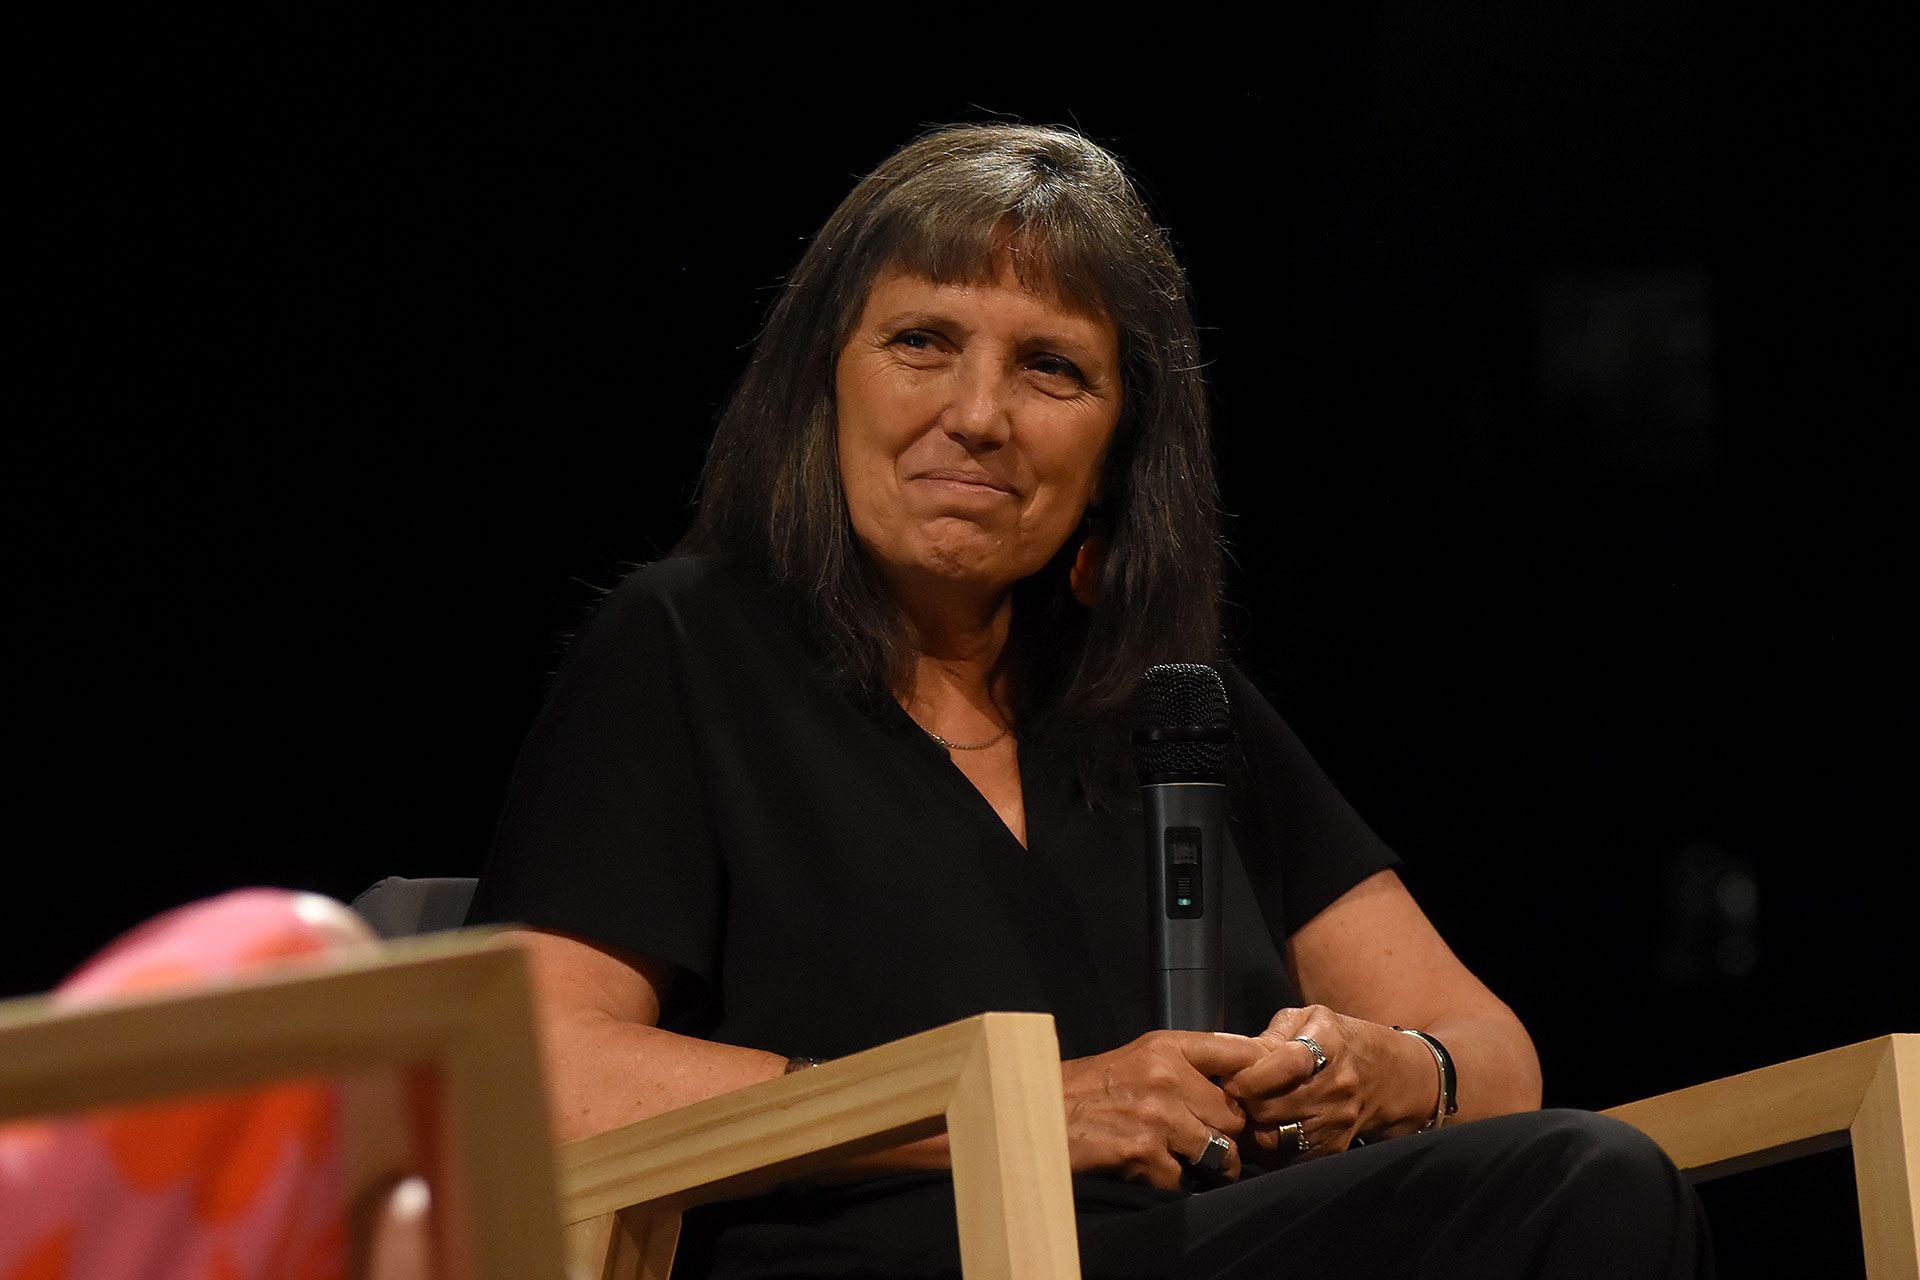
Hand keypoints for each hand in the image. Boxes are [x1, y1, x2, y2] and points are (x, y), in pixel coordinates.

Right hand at [1059, 1030, 1267, 1190]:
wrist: (1038, 1114)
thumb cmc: (1089, 1089)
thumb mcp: (1139, 1057)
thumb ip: (1186, 1063)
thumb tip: (1240, 1079)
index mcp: (1167, 1048)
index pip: (1238, 1051)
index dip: (1261, 1074)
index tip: (1265, 1093)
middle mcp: (1166, 1077)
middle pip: (1235, 1114)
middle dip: (1229, 1135)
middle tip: (1215, 1144)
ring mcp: (1156, 1116)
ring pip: (1220, 1151)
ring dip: (1211, 1166)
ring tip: (1192, 1165)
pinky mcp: (1143, 1153)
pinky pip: (1185, 1179)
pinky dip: (1173, 1183)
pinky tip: (1153, 1172)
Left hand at [1220, 1006, 1432, 1163]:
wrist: (1393, 1076)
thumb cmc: (1341, 1040)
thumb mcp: (1311, 1018)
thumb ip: (1273, 1034)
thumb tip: (1238, 1058)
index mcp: (1328, 1044)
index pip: (1284, 1065)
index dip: (1251, 1076)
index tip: (1231, 1079)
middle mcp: (1336, 1086)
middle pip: (1272, 1107)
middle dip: (1243, 1104)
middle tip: (1230, 1098)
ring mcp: (1337, 1120)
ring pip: (1276, 1137)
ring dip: (1251, 1129)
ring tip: (1243, 1116)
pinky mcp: (1335, 1147)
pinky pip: (1289, 1158)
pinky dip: (1268, 1150)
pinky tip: (1262, 1132)